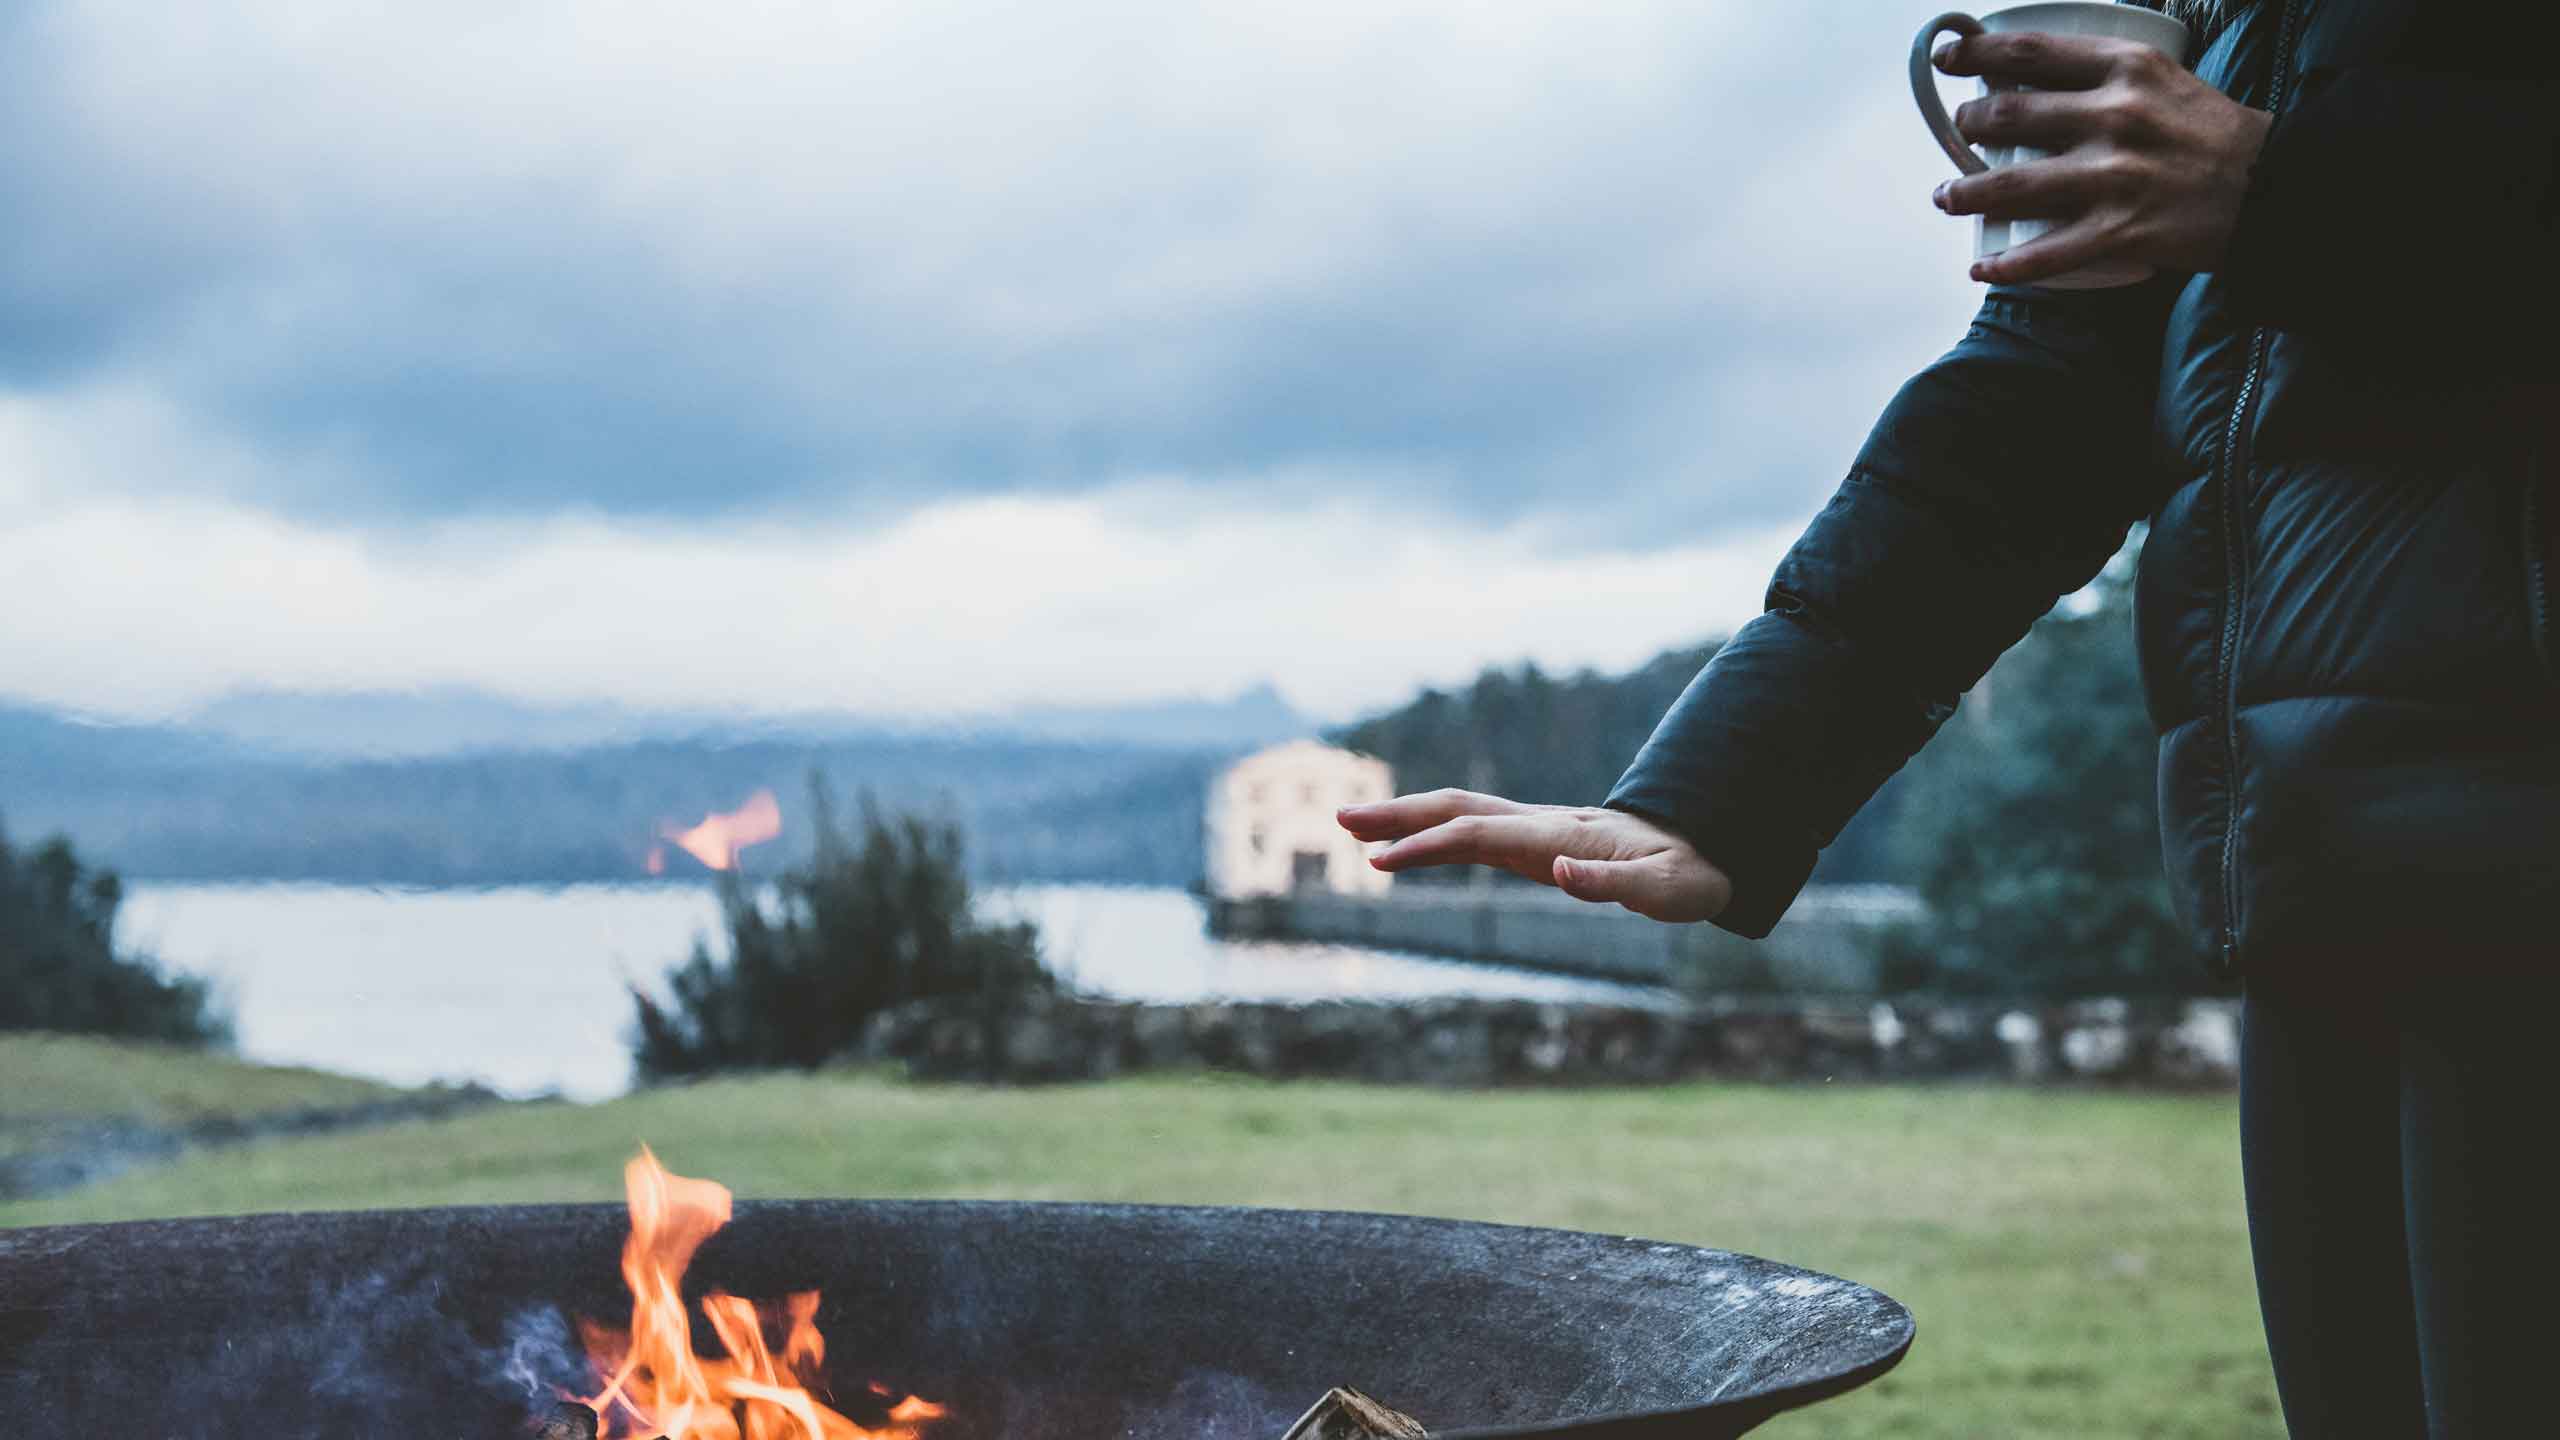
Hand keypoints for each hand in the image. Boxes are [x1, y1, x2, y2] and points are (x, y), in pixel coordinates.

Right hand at [1336, 789, 1732, 922]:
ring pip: (1460, 814)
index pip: (1476, 836)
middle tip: (1340, 820)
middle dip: (1398, 815)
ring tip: (1355, 828)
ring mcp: (1535, 831)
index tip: (1379, 863)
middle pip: (1455, 810)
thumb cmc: (1685, 878)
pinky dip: (1434, 835)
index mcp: (1557, 835)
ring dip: (1408, 818)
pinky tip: (1410, 847)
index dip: (1426, 846)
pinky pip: (1475, 832)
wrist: (1705, 853)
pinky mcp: (1537, 844)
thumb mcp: (1662, 892)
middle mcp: (1539, 825)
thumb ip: (1610, 882)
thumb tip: (1556, 871)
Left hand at [1930, 30, 2271, 283]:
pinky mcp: (2121, 230)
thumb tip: (2044, 76)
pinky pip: (2046, 254)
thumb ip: (2109, 76)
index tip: (1949, 60)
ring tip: (1947, 196)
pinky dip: (2006, 266)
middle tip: (1958, 132)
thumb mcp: (2164, 80)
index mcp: (2127, 68)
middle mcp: (2116, 116)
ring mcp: (2115, 176)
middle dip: (1967, 125)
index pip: (2032, 52)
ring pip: (2012, 185)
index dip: (1978, 55)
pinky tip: (1983, 268)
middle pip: (2010, 115)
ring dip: (1965, 193)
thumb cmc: (2214, 134)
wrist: (2276, 186)